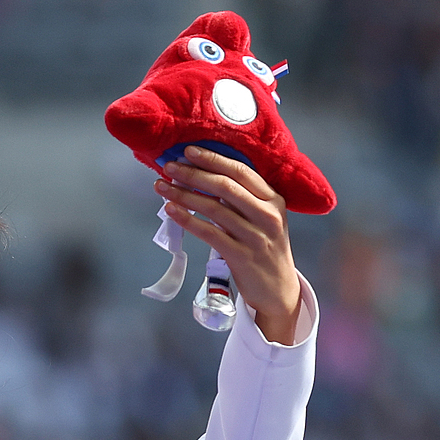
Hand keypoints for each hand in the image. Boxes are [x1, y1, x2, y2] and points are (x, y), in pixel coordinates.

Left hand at [156, 146, 302, 344]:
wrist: (278, 289)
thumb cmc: (264, 248)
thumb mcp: (263, 218)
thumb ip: (243, 199)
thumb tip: (203, 177)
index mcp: (274, 199)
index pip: (241, 171)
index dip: (213, 159)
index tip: (188, 150)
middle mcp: (268, 214)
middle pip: (225, 186)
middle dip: (193, 173)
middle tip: (168, 166)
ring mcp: (255, 236)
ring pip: (214, 208)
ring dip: (183, 195)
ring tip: (161, 187)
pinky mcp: (241, 256)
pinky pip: (208, 233)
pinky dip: (187, 219)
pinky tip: (170, 210)